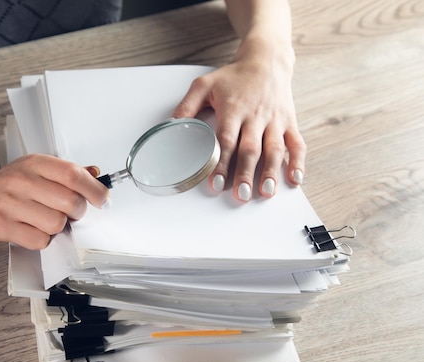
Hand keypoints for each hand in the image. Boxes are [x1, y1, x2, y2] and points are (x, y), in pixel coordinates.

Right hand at [0, 154, 109, 248]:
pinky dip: (40, 239)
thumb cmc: (4, 186)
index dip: (94, 190)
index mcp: (34, 163)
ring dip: (56, 228)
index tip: (103, 200)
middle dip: (76, 213)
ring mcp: (9, 203)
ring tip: (43, 222)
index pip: (73, 174)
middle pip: (70, 202)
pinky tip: (30, 231)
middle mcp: (22, 180)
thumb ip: (63, 173)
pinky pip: (38, 239)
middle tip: (67, 214)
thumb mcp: (32, 170)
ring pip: (56, 223)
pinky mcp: (0, 225)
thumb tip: (95, 175)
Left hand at [173, 37, 305, 201]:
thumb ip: (186, 107)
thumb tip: (171, 126)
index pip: (226, 140)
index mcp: (233, 109)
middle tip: (241, 195)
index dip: (221, 163)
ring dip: (270, 172)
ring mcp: (274, 120)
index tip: (216, 183)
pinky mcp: (289, 122)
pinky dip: (297, 162)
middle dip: (245, 173)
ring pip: (274, 149)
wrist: (267, 60)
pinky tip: (295, 179)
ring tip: (266, 192)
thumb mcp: (204, 85)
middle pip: (250, 149)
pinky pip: (297, 143)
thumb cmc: (233, 77)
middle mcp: (255, 116)